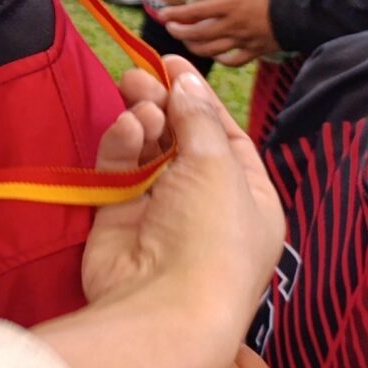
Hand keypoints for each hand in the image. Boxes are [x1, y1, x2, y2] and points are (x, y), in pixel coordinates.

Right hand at [82, 59, 283, 327]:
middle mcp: (206, 204)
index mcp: (247, 197)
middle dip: (162, 104)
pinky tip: (126, 128)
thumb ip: (197, 116)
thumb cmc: (211, 237)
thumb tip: (185, 80)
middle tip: (137, 74)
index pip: (225, 136)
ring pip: (147, 151)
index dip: (199, 98)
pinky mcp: (120, 217)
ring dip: (142, 120)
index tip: (171, 62)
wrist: (163, 305)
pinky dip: (122, 146)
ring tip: (132, 93)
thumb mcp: (217, 164)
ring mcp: (161, 211)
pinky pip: (120, 171)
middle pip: (182, 140)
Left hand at [161, 0, 284, 65]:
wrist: (304, 15)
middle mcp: (232, 26)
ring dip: (196, 47)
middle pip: (199, 34)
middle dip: (181, 32)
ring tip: (186, 42)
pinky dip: (223, 60)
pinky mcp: (255, 51)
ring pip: (212, 50)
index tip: (163, 16)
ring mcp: (243, 41)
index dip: (177, 15)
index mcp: (229, 5)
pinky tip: (217, 57)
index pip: (195, 12)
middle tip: (170, 28)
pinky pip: (235, 61)